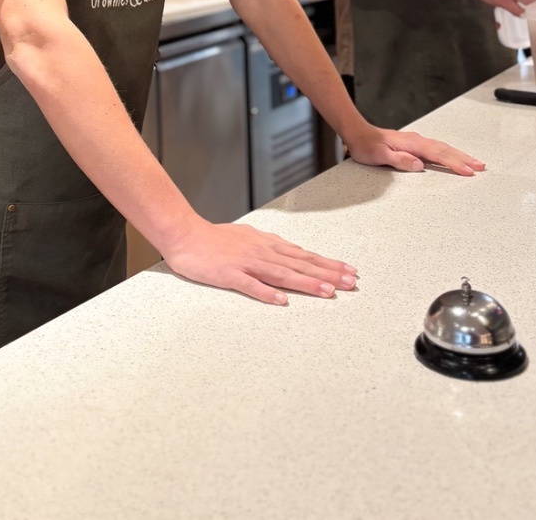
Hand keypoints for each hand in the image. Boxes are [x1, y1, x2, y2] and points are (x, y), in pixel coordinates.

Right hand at [162, 219, 357, 305]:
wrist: (185, 233)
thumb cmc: (214, 238)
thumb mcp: (248, 237)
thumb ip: (269, 248)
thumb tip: (290, 255)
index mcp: (266, 244)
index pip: (303, 255)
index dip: (327, 264)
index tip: (348, 271)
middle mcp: (261, 252)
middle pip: (299, 264)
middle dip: (327, 273)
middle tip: (351, 282)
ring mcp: (246, 263)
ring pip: (282, 274)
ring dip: (306, 282)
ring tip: (328, 292)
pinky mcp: (229, 275)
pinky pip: (250, 286)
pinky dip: (266, 293)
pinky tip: (282, 301)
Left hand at [342, 123, 484, 176]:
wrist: (358, 134)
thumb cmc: (367, 146)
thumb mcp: (379, 156)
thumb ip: (399, 160)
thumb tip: (419, 165)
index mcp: (412, 144)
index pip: (438, 154)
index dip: (454, 163)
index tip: (468, 171)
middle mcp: (417, 141)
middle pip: (445, 150)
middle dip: (464, 159)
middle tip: (481, 167)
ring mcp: (416, 142)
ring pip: (443, 148)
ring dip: (459, 155)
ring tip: (474, 163)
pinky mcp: (414, 145)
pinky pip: (437, 149)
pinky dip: (449, 154)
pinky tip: (453, 158)